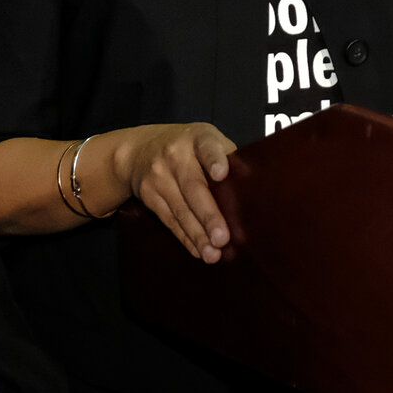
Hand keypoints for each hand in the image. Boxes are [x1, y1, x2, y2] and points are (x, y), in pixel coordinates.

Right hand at [109, 122, 236, 263]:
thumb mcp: (207, 139)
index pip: (207, 146)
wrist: (140, 149)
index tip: (222, 174)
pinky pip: (170, 220)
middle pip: (193, 187)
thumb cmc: (187, 147)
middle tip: (222, 237)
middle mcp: (176, 156)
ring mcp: (159, 177)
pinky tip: (198, 250)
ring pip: (180, 209)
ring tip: (212, 253)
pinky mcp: (150, 196)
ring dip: (197, 234)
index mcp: (198, 138)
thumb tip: (252, 186)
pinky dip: (185, 238)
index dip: (214, 159)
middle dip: (208, 215)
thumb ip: (228, 157)